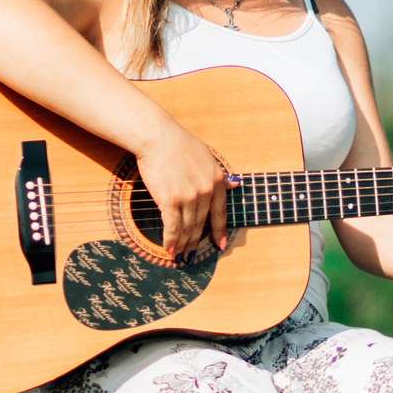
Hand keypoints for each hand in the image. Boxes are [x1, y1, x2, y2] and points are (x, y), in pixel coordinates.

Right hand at [136, 121, 229, 259]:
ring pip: (187, 227)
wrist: (157, 136)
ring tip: (179, 256)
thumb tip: (236, 184)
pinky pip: (172, 226)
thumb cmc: (178, 143)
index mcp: (216, 179)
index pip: (220, 212)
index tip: (221, 245)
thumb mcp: (206, 156)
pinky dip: (171, 240)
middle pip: (201, 223)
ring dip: (183, 244)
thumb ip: (219, 174)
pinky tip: (170, 249)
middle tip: (192, 256)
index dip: (219, 231)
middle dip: (196, 242)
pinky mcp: (170, 199)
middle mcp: (206, 190)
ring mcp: (189, 196)